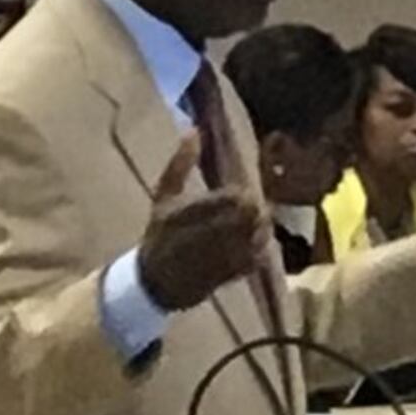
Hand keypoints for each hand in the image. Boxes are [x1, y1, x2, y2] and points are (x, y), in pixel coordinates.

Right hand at [134, 132, 272, 312]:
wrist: (154, 283)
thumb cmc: (159, 234)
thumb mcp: (162, 196)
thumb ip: (179, 164)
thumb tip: (194, 131)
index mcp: (185, 212)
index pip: (231, 197)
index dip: (244, 194)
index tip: (245, 192)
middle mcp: (202, 234)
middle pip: (248, 215)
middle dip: (256, 209)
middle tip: (258, 206)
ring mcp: (216, 257)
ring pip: (255, 236)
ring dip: (261, 228)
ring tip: (257, 223)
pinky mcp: (226, 276)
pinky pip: (255, 258)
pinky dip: (259, 248)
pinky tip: (254, 243)